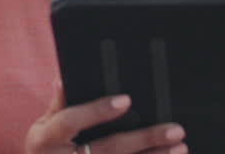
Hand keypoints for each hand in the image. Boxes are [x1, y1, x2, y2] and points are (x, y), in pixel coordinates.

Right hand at [25, 82, 187, 153]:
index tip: (126, 100)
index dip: (97, 111)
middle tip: (175, 129)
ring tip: (180, 148)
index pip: (70, 122)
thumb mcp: (43, 126)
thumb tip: (64, 78)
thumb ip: (59, 104)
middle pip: (107, 149)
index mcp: (43, 140)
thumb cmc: (46, 148)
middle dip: (143, 138)